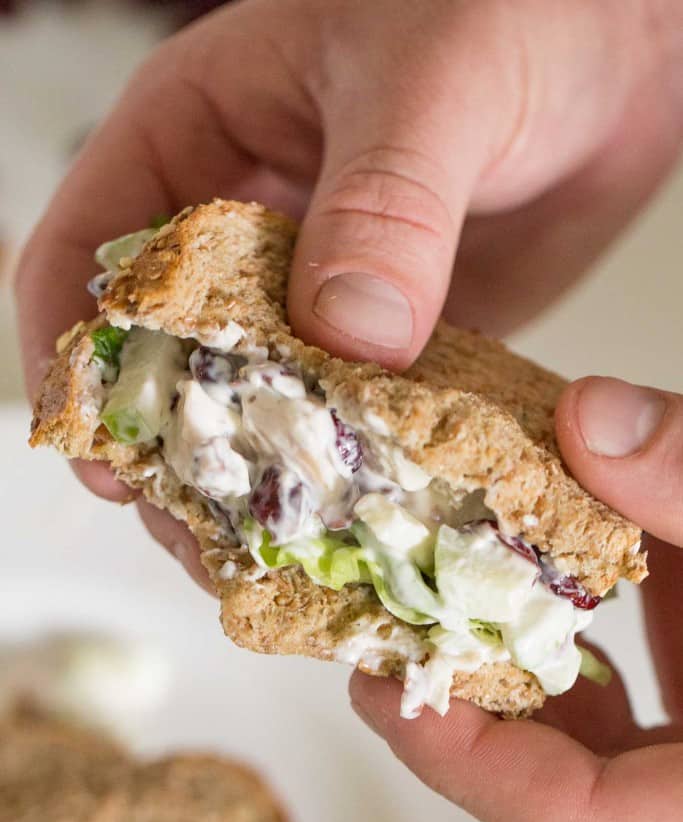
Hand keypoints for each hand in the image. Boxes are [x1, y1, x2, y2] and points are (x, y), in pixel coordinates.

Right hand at [15, 0, 682, 578]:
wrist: (626, 41)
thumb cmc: (517, 4)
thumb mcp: (435, 80)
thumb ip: (386, 202)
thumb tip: (346, 336)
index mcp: (198, 136)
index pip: (86, 254)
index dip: (76, 359)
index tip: (107, 455)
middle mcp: (246, 225)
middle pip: (165, 356)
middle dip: (172, 451)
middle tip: (200, 537)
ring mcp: (320, 287)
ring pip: (258, 400)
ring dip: (261, 480)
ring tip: (270, 560)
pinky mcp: (394, 333)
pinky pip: (353, 414)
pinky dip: (351, 474)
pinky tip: (360, 527)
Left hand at [352, 378, 682, 821]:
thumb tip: (592, 421)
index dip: (474, 770)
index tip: (392, 690)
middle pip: (565, 805)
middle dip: (467, 723)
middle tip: (389, 636)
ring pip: (591, 764)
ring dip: (510, 688)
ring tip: (442, 609)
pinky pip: (625, 722)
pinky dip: (568, 666)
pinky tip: (535, 600)